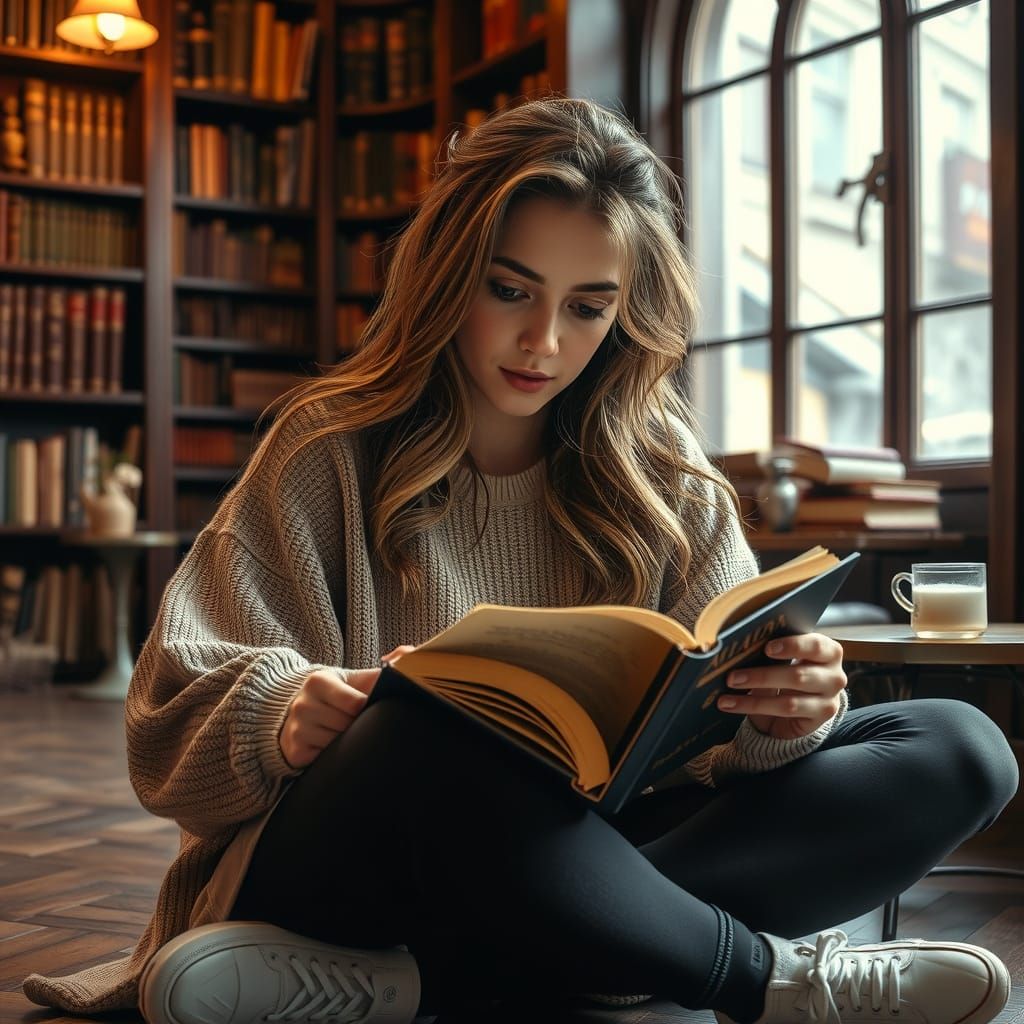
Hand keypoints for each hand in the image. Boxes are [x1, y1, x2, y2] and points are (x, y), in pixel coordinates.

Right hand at [278, 646, 418, 768]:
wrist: (300, 710)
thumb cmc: (336, 695)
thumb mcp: (352, 681)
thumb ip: (376, 676)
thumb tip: (405, 669)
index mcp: (318, 681)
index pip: (356, 703)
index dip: (366, 710)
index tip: (367, 710)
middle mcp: (303, 703)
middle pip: (347, 725)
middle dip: (358, 727)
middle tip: (358, 724)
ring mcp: (296, 728)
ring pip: (337, 744)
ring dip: (347, 743)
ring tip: (345, 733)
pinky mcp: (295, 751)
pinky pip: (325, 758)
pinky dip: (333, 755)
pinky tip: (331, 746)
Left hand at [716, 633, 845, 740]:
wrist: (803, 705)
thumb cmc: (790, 672)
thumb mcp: (785, 659)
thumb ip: (772, 653)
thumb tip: (740, 651)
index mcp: (828, 651)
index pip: (816, 646)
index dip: (792, 646)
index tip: (767, 648)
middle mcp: (835, 676)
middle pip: (798, 676)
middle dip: (762, 676)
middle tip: (732, 676)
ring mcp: (829, 700)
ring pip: (789, 701)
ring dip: (753, 698)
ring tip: (727, 694)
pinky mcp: (819, 719)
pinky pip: (784, 715)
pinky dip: (753, 708)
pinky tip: (731, 704)